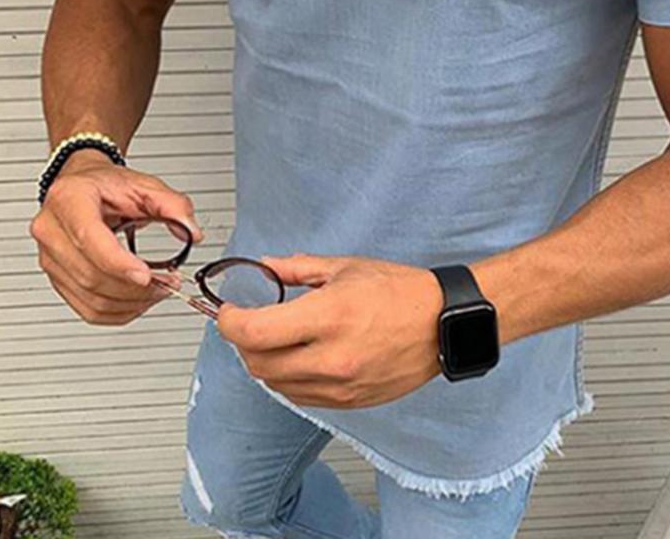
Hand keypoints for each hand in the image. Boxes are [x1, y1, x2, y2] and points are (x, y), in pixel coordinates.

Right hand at [29, 148, 203, 325]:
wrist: (83, 186)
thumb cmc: (106, 185)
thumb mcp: (144, 184)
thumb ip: (173, 205)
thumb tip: (191, 232)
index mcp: (69, 199)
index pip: (89, 239)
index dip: (119, 263)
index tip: (147, 275)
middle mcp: (52, 230)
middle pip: (91, 275)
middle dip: (134, 288)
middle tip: (166, 284)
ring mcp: (49, 257)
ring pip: (90, 298)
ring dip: (130, 303)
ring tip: (158, 291)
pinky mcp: (57, 278)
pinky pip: (86, 309)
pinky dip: (117, 312)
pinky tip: (138, 301)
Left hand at [217, 254, 443, 408]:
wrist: (442, 324)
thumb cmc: (400, 291)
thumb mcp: (346, 267)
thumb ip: (296, 269)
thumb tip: (264, 267)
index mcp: (329, 316)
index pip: (255, 332)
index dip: (230, 322)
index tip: (227, 313)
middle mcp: (331, 357)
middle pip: (258, 364)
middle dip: (243, 344)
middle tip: (246, 325)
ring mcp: (340, 385)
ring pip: (275, 385)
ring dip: (264, 363)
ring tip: (274, 341)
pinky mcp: (348, 402)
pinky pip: (300, 398)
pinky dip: (288, 380)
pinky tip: (297, 359)